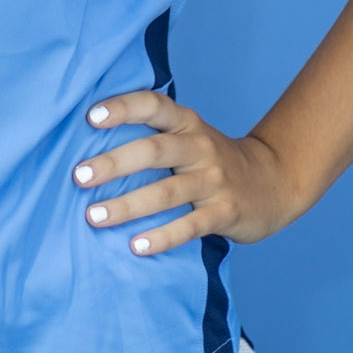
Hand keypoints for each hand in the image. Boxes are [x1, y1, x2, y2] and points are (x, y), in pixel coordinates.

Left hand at [71, 91, 297, 255]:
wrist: (274, 182)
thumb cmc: (211, 160)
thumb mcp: (189, 137)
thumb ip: (152, 135)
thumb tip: (87, 145)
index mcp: (187, 123)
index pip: (153, 105)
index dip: (123, 108)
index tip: (90, 117)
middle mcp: (200, 147)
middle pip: (154, 151)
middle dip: (114, 163)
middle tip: (79, 177)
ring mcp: (215, 180)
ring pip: (167, 192)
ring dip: (128, 205)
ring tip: (94, 217)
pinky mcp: (226, 212)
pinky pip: (190, 226)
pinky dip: (162, 237)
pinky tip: (136, 246)